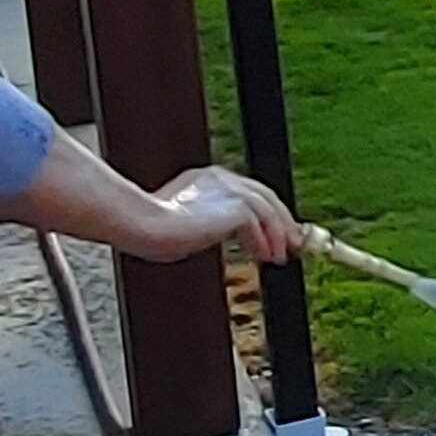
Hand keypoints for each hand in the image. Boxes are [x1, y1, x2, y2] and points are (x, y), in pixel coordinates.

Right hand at [143, 167, 305, 264]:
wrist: (141, 227)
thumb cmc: (150, 232)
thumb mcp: (186, 224)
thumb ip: (209, 224)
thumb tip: (225, 239)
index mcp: (208, 178)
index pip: (248, 193)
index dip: (267, 215)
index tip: (277, 233)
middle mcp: (222, 178)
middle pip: (265, 197)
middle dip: (282, 223)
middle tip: (293, 244)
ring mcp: (229, 188)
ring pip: (266, 210)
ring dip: (277, 235)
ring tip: (279, 257)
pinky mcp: (234, 204)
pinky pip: (260, 222)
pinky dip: (267, 240)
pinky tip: (266, 256)